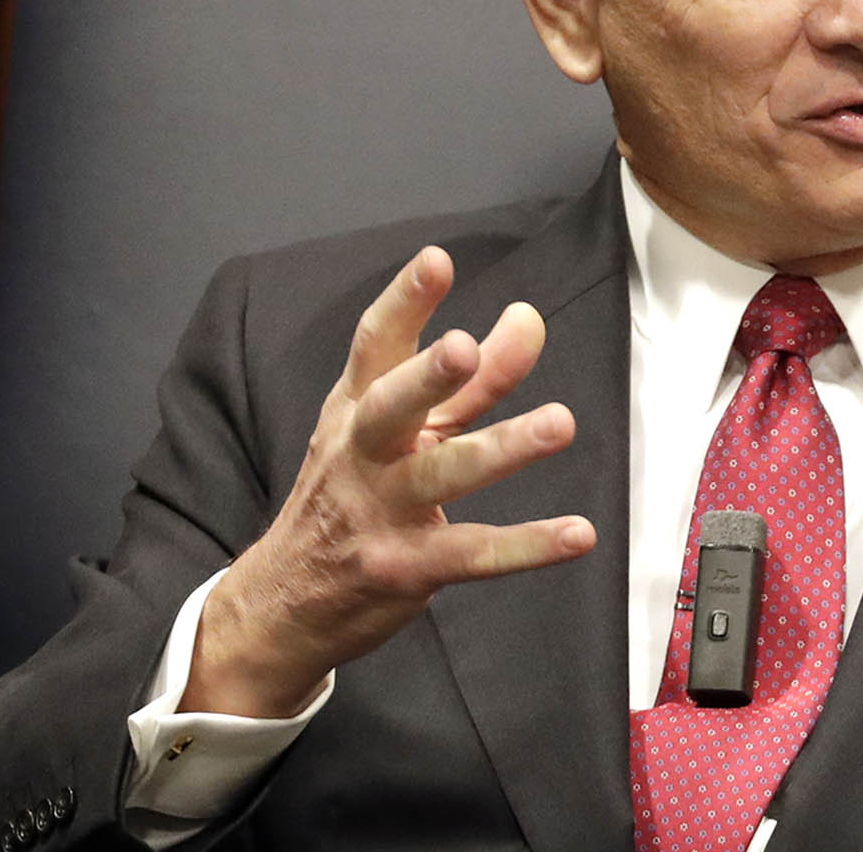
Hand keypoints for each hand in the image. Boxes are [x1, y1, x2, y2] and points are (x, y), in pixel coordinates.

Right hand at [183, 246, 597, 716]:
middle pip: (391, 407)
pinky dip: (529, 545)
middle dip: (427, 377)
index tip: (436, 261)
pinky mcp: (406, 568)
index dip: (403, 302)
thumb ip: (471, 379)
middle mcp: (361, 453)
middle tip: (464, 347)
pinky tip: (578, 534)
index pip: (374, 345)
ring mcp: (379, 512)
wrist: (283, 601)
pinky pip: (474, 554)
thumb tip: (528, 318)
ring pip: (442, 475)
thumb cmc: (353, 494)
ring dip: (502, 448)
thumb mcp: (403, 431)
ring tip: (560, 422)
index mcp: (356, 408)